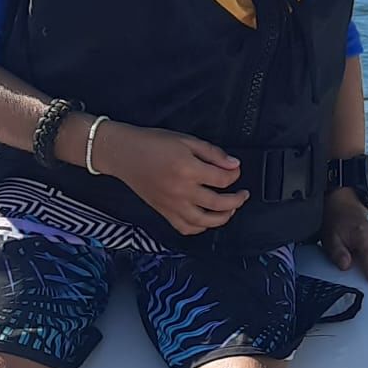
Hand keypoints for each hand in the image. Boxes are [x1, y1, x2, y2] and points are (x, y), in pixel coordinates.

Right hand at [92, 121, 247, 236]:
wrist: (124, 154)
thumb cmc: (152, 143)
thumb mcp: (186, 140)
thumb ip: (212, 153)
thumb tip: (233, 165)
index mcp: (188, 169)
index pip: (223, 180)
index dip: (235, 175)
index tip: (236, 171)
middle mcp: (182, 190)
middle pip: (219, 204)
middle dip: (236, 200)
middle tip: (243, 195)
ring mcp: (172, 205)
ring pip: (204, 221)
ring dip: (222, 218)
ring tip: (230, 210)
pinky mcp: (163, 212)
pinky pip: (185, 228)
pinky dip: (199, 227)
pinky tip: (206, 219)